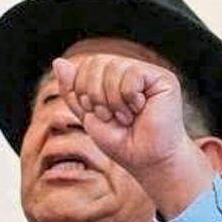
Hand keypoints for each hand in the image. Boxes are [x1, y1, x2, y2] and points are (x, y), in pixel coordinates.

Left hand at [52, 53, 213, 215]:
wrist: (146, 160)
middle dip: (94, 93)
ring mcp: (149, 73)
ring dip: (112, 100)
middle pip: (97, 61)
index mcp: (114, 77)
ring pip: (115, 66)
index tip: (95, 113)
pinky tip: (139, 110)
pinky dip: (128, 97)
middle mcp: (132, 70)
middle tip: (108, 116)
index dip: (81, 88)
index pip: (87, 64)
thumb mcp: (87, 115)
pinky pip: (133, 74)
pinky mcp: (163, 79)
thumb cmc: (121, 142)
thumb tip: (58, 61)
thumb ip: (72, 90)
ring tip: (125, 117)